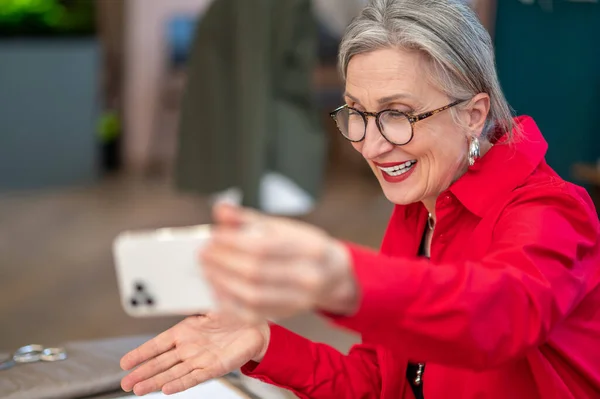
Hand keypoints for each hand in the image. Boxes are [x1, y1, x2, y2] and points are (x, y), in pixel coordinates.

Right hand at [120, 313, 269, 395]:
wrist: (257, 328)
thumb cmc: (233, 315)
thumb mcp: (208, 304)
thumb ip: (190, 302)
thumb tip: (175, 293)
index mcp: (185, 331)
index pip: (157, 344)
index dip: (141, 353)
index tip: (125, 362)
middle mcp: (189, 348)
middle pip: (160, 363)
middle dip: (142, 372)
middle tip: (125, 382)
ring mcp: (200, 359)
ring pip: (173, 373)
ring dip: (155, 382)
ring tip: (138, 390)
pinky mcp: (214, 368)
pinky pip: (194, 377)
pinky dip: (180, 383)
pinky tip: (166, 388)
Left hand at [201, 203, 358, 321]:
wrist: (330, 274)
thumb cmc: (301, 245)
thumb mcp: (282, 226)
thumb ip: (247, 219)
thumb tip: (220, 209)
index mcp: (311, 248)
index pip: (264, 246)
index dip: (234, 242)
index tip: (213, 237)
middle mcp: (309, 277)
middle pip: (256, 272)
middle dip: (223, 263)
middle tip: (204, 254)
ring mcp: (299, 300)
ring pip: (252, 297)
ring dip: (222, 283)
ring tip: (207, 270)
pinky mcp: (286, 315)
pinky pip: (251, 315)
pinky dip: (229, 303)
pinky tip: (217, 289)